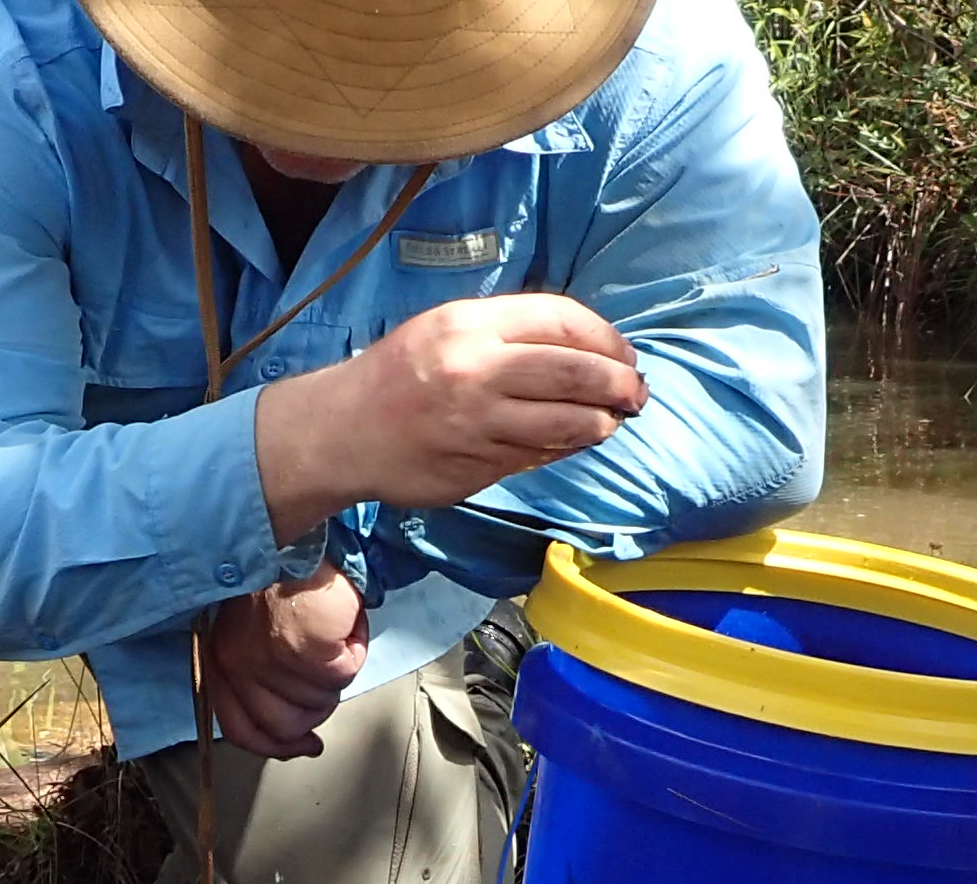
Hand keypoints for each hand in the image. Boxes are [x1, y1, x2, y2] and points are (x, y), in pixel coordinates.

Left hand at [208, 563, 368, 757]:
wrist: (303, 540)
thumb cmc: (287, 583)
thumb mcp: (262, 638)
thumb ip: (270, 688)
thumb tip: (304, 739)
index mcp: (223, 662)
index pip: (242, 729)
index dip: (278, 746)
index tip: (306, 745)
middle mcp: (237, 664)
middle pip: (285, 725)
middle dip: (317, 706)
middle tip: (326, 672)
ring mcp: (269, 658)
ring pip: (319, 702)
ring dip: (337, 676)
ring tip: (332, 636)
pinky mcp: (304, 646)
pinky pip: (342, 675)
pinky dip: (354, 651)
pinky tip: (345, 625)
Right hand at [257, 293, 647, 537]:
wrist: (341, 432)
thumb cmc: (399, 374)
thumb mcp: (446, 328)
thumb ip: (507, 332)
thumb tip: (582, 348)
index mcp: (470, 326)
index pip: (562, 322)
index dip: (605, 340)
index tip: (624, 355)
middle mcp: (475, 373)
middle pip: (572, 374)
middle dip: (617, 385)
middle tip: (635, 394)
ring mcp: (474, 427)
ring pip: (561, 424)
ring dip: (598, 425)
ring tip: (611, 422)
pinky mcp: (471, 469)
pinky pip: (533, 457)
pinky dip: (561, 449)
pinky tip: (571, 442)